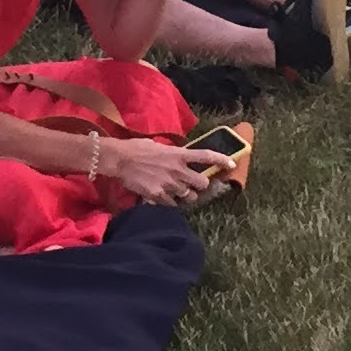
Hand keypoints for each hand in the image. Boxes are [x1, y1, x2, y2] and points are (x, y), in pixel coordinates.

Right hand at [102, 137, 224, 204]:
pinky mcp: (159, 196)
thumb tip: (176, 157)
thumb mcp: (157, 146)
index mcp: (178, 154)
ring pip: (189, 197)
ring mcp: (170, 184)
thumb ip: (171, 153)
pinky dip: (170, 203)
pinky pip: (172, 205)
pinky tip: (162, 198)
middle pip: (202, 183)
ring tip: (176, 192)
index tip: (232, 163)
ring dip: (185, 195)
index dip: (221, 160)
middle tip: (193, 184)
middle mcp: (178, 170)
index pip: (206, 156)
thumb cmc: (135, 148)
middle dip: (200, 185)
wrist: (119, 160)